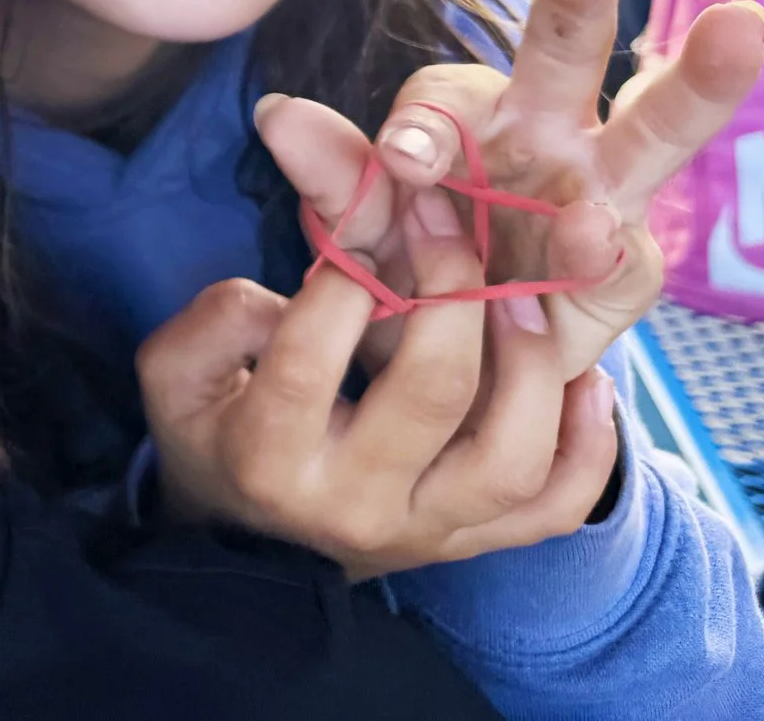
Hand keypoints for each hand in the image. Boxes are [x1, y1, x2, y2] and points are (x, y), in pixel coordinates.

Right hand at [138, 186, 619, 579]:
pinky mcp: (473, 543)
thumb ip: (218, 319)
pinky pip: (554, 508)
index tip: (358, 221)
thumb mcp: (174, 370)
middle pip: (430, 395)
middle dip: (450, 288)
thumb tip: (299, 290)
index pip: (309, 360)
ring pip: (511, 460)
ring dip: (530, 366)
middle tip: (448, 222)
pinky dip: (589, 448)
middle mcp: (354, 505)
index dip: (341, 276)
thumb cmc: (213, 428)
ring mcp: (425, 532)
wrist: (249, 540)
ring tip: (523, 298)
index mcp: (268, 458)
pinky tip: (586, 383)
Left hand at [257, 0, 763, 380]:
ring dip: (697, 79)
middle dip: (579, 0)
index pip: (442, 99)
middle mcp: (540, 137)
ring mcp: (595, 198)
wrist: (447, 380)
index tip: (398, 161)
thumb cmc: (402, 278)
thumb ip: (331, 181)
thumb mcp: (357, 236)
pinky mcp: (619, 273)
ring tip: (734, 29)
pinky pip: (625, 254)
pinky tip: (593, 234)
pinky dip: (606, 246)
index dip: (421, 128)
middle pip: (565, 55)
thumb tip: (275, 114)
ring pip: (653, 127)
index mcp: (463, 119)